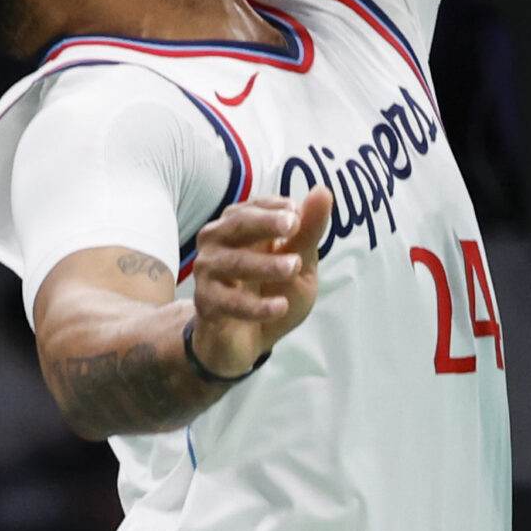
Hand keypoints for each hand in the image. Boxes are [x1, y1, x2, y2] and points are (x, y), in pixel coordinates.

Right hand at [188, 189, 331, 376]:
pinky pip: (229, 302)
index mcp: (241, 224)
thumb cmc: (273, 290)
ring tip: (294, 267)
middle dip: (265, 223)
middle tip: (294, 225)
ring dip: (265, 264)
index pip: (256, 207)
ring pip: (234, 262)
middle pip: (238, 224)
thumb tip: (323, 191)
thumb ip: (308, 231)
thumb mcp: (300, 261)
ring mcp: (209, 270)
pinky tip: (280, 307)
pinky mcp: (207, 302)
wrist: (248, 340)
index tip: (298, 213)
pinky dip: (256, 306)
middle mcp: (219, 241)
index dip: (276, 208)